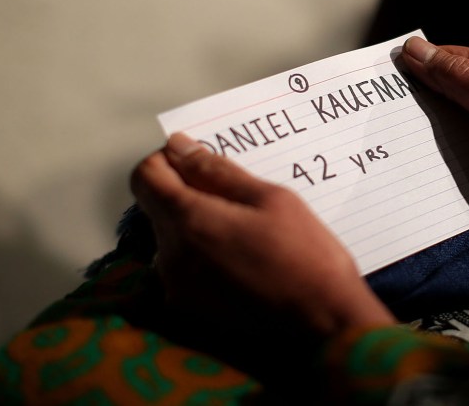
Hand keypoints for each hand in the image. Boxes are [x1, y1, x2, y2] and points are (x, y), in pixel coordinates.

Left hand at [130, 133, 395, 336]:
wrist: (323, 321)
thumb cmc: (305, 253)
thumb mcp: (270, 198)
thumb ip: (217, 170)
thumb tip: (178, 147)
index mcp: (189, 221)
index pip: (145, 176)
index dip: (169, 161)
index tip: (202, 163)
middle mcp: (171, 257)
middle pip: (157, 207)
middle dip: (188, 193)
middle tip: (239, 200)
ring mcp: (176, 289)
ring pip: (171, 238)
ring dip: (197, 226)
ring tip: (246, 235)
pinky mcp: (189, 311)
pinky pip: (183, 269)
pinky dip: (203, 257)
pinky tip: (242, 262)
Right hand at [400, 36, 468, 215]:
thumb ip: (459, 78)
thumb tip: (417, 50)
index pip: (452, 58)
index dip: (421, 61)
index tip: (386, 69)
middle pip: (448, 86)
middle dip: (418, 93)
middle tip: (382, 102)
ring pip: (449, 116)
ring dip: (425, 122)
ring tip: (392, 128)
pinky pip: (456, 141)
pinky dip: (437, 144)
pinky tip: (417, 151)